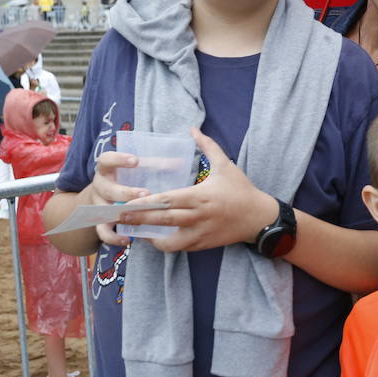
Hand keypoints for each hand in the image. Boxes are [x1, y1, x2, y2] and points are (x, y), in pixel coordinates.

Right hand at [81, 149, 149, 246]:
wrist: (102, 197)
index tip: (136, 161)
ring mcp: (98, 205)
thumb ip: (153, 166)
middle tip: (146, 194)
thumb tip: (178, 163)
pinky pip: (103, 231)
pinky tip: (126, 240)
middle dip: (126, 192)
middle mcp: (100, 187)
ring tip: (140, 217)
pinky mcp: (100, 222)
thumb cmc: (125, 179)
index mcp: (106, 170)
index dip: (118, 160)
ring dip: (122, 214)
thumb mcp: (134, 170)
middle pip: (107, 189)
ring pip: (105, 211)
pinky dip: (113, 237)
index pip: (105, 160)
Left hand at [117, 128, 274, 253]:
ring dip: (149, 236)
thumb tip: (192, 129)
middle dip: (139, 219)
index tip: (129, 201)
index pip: (169, 200)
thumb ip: (207, 147)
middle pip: (163, 220)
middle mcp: (199, 216)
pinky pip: (179, 247)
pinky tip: (154, 237)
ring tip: (132, 230)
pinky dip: (165, 244)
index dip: (148, 202)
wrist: (259, 218)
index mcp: (201, 196)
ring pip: (169, 240)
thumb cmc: (241, 190)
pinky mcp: (203, 244)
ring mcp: (200, 233)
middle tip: (117, 216)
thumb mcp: (226, 166)